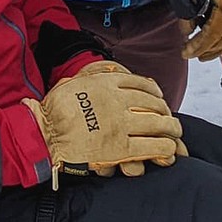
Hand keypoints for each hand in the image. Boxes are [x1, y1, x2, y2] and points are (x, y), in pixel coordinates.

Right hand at [24, 61, 184, 179]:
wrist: (45, 133)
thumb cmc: (54, 108)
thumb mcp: (74, 81)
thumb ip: (93, 77)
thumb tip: (106, 72)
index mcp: (106, 83)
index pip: (140, 83)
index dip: (154, 90)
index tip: (159, 96)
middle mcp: (117, 101)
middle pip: (153, 103)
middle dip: (165, 111)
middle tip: (170, 117)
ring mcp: (121, 124)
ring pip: (157, 124)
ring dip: (171, 128)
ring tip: (175, 133)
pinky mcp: (121, 148)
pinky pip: (151, 146)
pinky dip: (164, 147)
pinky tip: (169, 149)